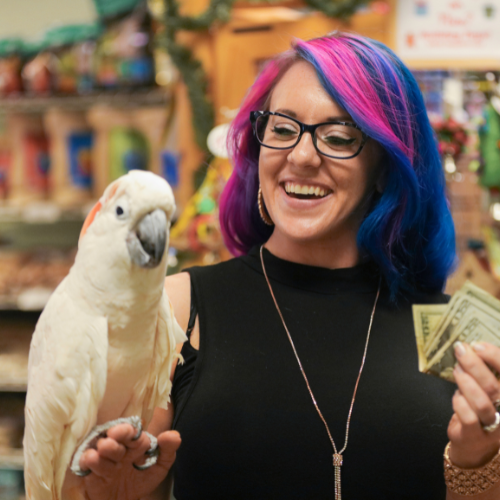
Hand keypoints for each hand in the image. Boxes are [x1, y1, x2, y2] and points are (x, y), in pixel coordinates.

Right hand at [79, 423, 180, 499]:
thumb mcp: (158, 468)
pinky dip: (87, 460)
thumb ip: (167, 452)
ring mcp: (102, 458)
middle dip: (116, 436)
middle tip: (114, 436)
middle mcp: (118, 447)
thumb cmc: (140, 481)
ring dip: (103, 451)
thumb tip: (174, 435)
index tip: (130, 432)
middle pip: (116, 437)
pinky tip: (91, 459)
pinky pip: (85, 463)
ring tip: (102, 451)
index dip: (131, 432)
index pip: (133, 433)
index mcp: (134, 444)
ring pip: (101, 450)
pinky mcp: (88, 471)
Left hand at [447, 341, 499, 467]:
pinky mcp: (476, 437)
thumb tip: (472, 347)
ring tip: (457, 369)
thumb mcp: (488, 390)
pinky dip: (459, 402)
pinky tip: (456, 395)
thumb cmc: (481, 410)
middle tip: (460, 350)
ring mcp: (494, 428)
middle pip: (495, 387)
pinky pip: (467, 417)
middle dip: (475, 365)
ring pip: (482, 402)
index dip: (496, 357)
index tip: (477, 344)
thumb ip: (487, 372)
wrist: (475, 445)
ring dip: (466, 382)